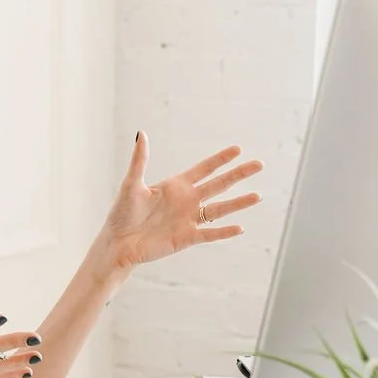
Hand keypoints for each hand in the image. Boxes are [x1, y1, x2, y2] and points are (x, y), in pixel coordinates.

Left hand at [99, 132, 262, 271]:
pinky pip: (210, 234)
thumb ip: (140, 160)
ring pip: (220, 209)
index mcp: (176, 185)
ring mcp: (189, 219)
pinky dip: (224, 232)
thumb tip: (140, 133)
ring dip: (239, 202)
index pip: (204, 169)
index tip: (238, 149)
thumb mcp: (131, 184)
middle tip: (259, 164)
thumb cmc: (122, 213)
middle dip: (238, 174)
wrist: (118, 243)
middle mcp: (187, 200)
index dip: (221, 159)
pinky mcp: (187, 238)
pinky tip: (240, 227)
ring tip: (258, 195)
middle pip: (219, 185)